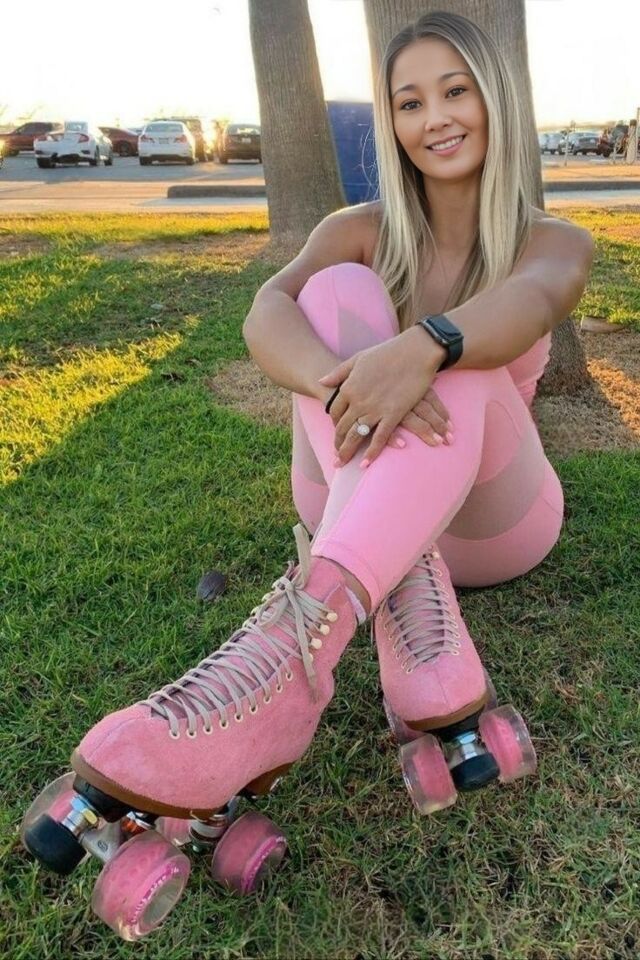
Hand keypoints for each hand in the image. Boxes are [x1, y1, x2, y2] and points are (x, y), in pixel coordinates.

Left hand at [319, 331, 443, 465]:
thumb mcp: (358, 359)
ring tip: (343, 463)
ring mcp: (375, 409)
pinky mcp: (393, 414)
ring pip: (357, 436)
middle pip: (342, 427)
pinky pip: (379, 438)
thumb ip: (339, 372)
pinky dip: (371, 453)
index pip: (335, 411)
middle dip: (338, 443)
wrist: (414, 351)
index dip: (334, 424)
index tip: (336, 432)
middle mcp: (358, 401)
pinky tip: (365, 464)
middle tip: (336, 455)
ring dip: (349, 451)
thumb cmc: (387, 352)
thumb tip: (321, 381)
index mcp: (349, 387)